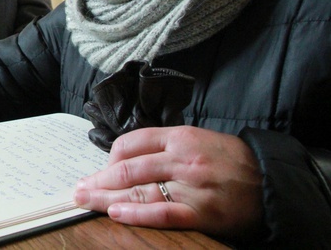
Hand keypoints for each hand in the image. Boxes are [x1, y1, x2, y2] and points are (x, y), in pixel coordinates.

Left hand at [75, 126, 262, 239]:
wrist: (272, 182)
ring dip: (107, 197)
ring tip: (85, 201)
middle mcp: (182, 158)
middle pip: (128, 169)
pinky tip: (116, 213)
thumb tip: (127, 159)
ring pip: (139, 190)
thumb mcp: (199, 139)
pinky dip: (138, 213)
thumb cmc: (232, 161)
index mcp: (179, 137)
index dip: (108, 159)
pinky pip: (163, 213)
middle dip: (98, 180)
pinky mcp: (203, 212)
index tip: (97, 171)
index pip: (131, 143)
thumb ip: (165, 146)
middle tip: (78, 190)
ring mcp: (192, 186)